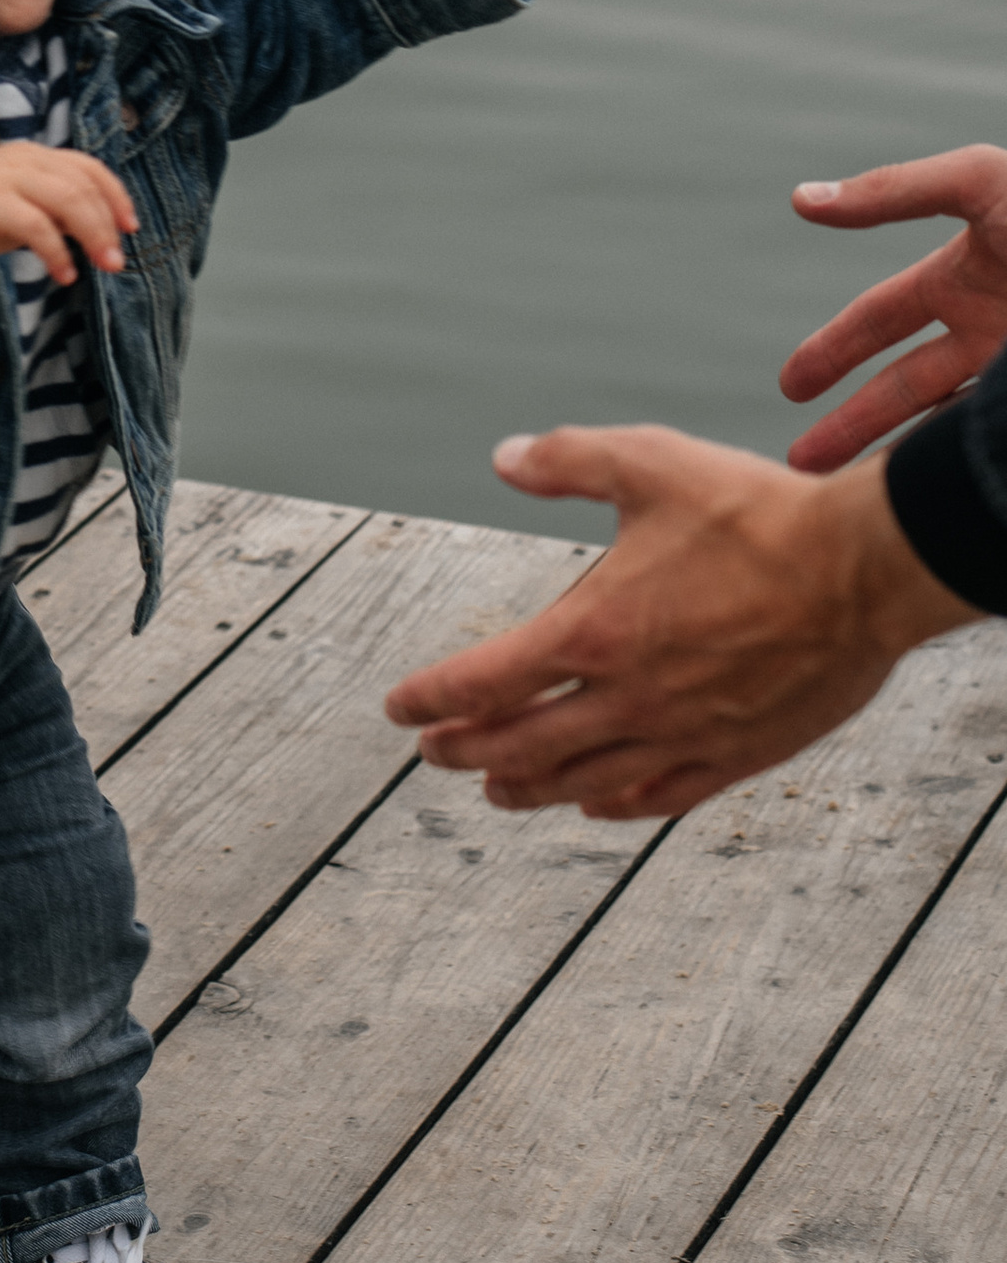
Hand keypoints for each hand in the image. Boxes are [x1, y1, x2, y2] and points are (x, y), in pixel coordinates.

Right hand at [0, 147, 137, 286]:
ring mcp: (4, 176)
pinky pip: (33, 223)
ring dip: (91, 234)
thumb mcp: (25, 208)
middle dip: (106, 224)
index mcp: (36, 156)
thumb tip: (101, 233)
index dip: (115, 196)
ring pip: (65, 198)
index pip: (88, 168)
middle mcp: (24, 158)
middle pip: (81, 185)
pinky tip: (64, 273)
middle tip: (116, 261)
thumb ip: (59, 213)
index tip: (130, 228)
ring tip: (102, 266)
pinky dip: (55, 249)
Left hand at [381, 422, 976, 819]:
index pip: (483, 681)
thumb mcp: (650, 462)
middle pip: (520, 745)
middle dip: (464, 751)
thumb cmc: (757, 512)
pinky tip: (594, 803)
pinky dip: (614, 805)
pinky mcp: (736, 755)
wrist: (864, 569)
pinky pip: (659, 797)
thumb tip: (503, 457)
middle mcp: (628, 696)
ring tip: (495, 789)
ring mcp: (682, 732)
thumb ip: (568, 459)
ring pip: (581, 783)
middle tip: (432, 754)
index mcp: (594, 629)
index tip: (397, 708)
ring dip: (526, 788)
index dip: (430, 699)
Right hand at [778, 147, 1006, 471]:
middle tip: (801, 464)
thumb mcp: (981, 184)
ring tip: (854, 499)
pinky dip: (961, 471)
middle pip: (903, 389)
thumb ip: (893, 191)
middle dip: (850, 426)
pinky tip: (931, 497)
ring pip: (946, 429)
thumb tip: (801, 199)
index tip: (792, 388)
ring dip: (901, 461)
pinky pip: (989, 450)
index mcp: (964, 278)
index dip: (832, 352)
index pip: (880, 322)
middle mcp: (989, 333)